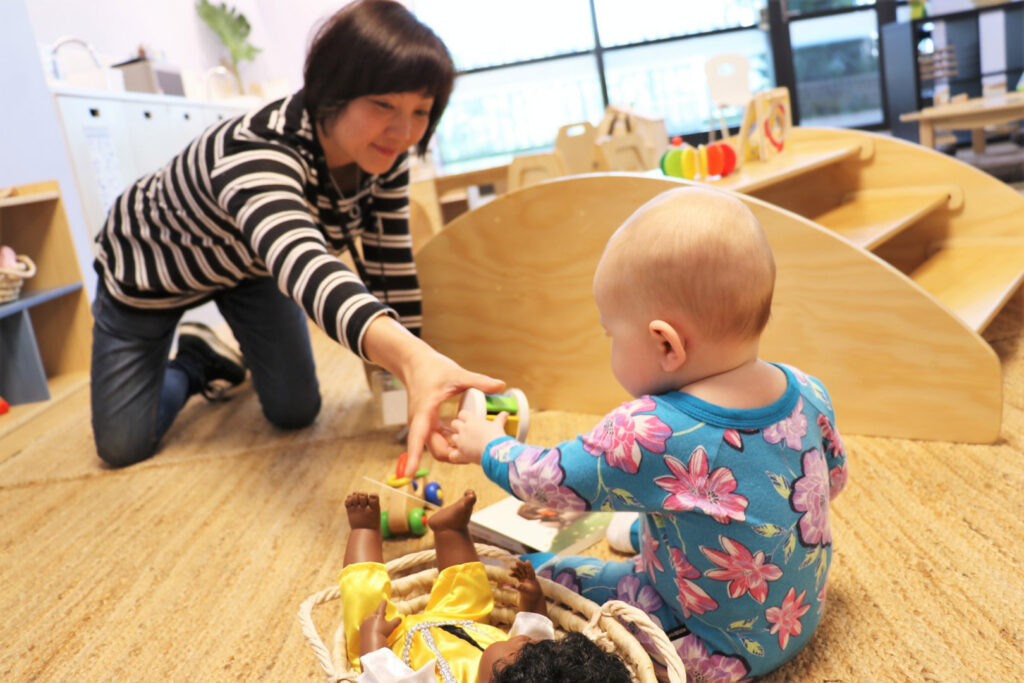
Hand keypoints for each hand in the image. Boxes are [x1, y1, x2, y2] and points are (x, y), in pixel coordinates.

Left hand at [359, 599, 400, 655]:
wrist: (371, 642)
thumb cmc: (382, 633)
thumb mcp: (391, 627)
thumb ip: (396, 621)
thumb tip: (400, 618)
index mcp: (378, 615)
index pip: (381, 607)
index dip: (383, 603)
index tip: (384, 600)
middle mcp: (371, 617)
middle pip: (375, 612)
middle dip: (379, 612)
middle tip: (383, 614)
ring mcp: (365, 622)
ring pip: (370, 617)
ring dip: (373, 618)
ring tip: (377, 621)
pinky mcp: (361, 628)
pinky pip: (365, 623)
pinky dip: (369, 623)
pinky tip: (370, 627)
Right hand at [362, 316, 504, 476]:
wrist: (415, 363)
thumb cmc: (431, 368)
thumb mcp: (457, 374)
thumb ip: (479, 381)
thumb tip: (501, 385)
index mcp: (424, 412)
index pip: (417, 439)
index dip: (413, 458)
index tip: (409, 474)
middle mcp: (419, 422)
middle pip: (435, 449)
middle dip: (454, 456)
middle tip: (475, 454)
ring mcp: (421, 424)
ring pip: (436, 447)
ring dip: (453, 450)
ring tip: (474, 447)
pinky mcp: (425, 423)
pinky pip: (436, 440)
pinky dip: (449, 442)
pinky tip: (463, 437)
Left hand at [441, 410, 509, 464]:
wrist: (495, 451)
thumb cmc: (497, 437)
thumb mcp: (498, 425)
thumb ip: (500, 419)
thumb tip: (505, 413)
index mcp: (472, 420)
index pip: (462, 413)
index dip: (464, 417)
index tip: (467, 420)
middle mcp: (464, 429)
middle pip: (454, 424)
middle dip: (458, 427)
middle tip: (465, 432)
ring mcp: (461, 441)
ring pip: (452, 438)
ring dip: (457, 441)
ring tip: (464, 444)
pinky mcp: (460, 453)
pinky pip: (452, 454)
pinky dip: (454, 455)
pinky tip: (459, 455)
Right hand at [511, 559, 546, 615]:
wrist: (532, 596)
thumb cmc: (531, 594)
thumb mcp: (527, 592)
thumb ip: (522, 588)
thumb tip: (517, 585)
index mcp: (532, 579)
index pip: (531, 571)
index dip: (529, 566)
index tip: (527, 561)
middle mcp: (529, 577)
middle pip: (525, 569)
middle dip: (521, 565)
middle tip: (517, 561)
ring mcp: (525, 577)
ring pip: (520, 572)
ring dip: (516, 569)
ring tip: (511, 567)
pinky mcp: (521, 579)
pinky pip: (517, 575)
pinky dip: (514, 574)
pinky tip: (510, 574)